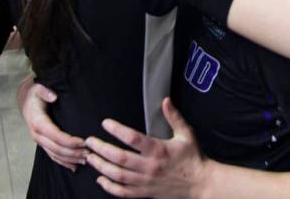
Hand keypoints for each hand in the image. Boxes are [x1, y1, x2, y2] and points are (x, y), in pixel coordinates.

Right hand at [17, 77, 86, 171]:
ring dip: (70, 159)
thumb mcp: (38, 88)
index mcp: (38, 122)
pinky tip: (74, 167)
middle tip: (90, 153)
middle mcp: (37, 134)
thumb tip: (53, 96)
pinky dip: (63, 162)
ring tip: (86, 160)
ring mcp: (39, 141)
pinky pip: (52, 155)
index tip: (83, 142)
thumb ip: (45, 91)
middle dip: (73, 152)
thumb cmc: (36, 94)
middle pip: (56, 148)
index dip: (69, 141)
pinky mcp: (43, 143)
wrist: (27, 101)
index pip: (55, 135)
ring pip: (55, 154)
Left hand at [86, 97, 205, 198]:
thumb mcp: (186, 134)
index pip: (133, 138)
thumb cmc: (193, 157)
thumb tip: (165, 100)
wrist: (200, 183)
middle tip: (89, 142)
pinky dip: (109, 187)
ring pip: (117, 175)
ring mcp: (145, 182)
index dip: (117, 130)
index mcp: (159, 150)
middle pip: (119, 158)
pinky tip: (100, 179)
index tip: (106, 123)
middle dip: (101, 149)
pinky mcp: (144, 193)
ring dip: (101, 166)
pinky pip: (122, 192)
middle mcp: (149, 166)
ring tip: (90, 158)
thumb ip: (174, 117)